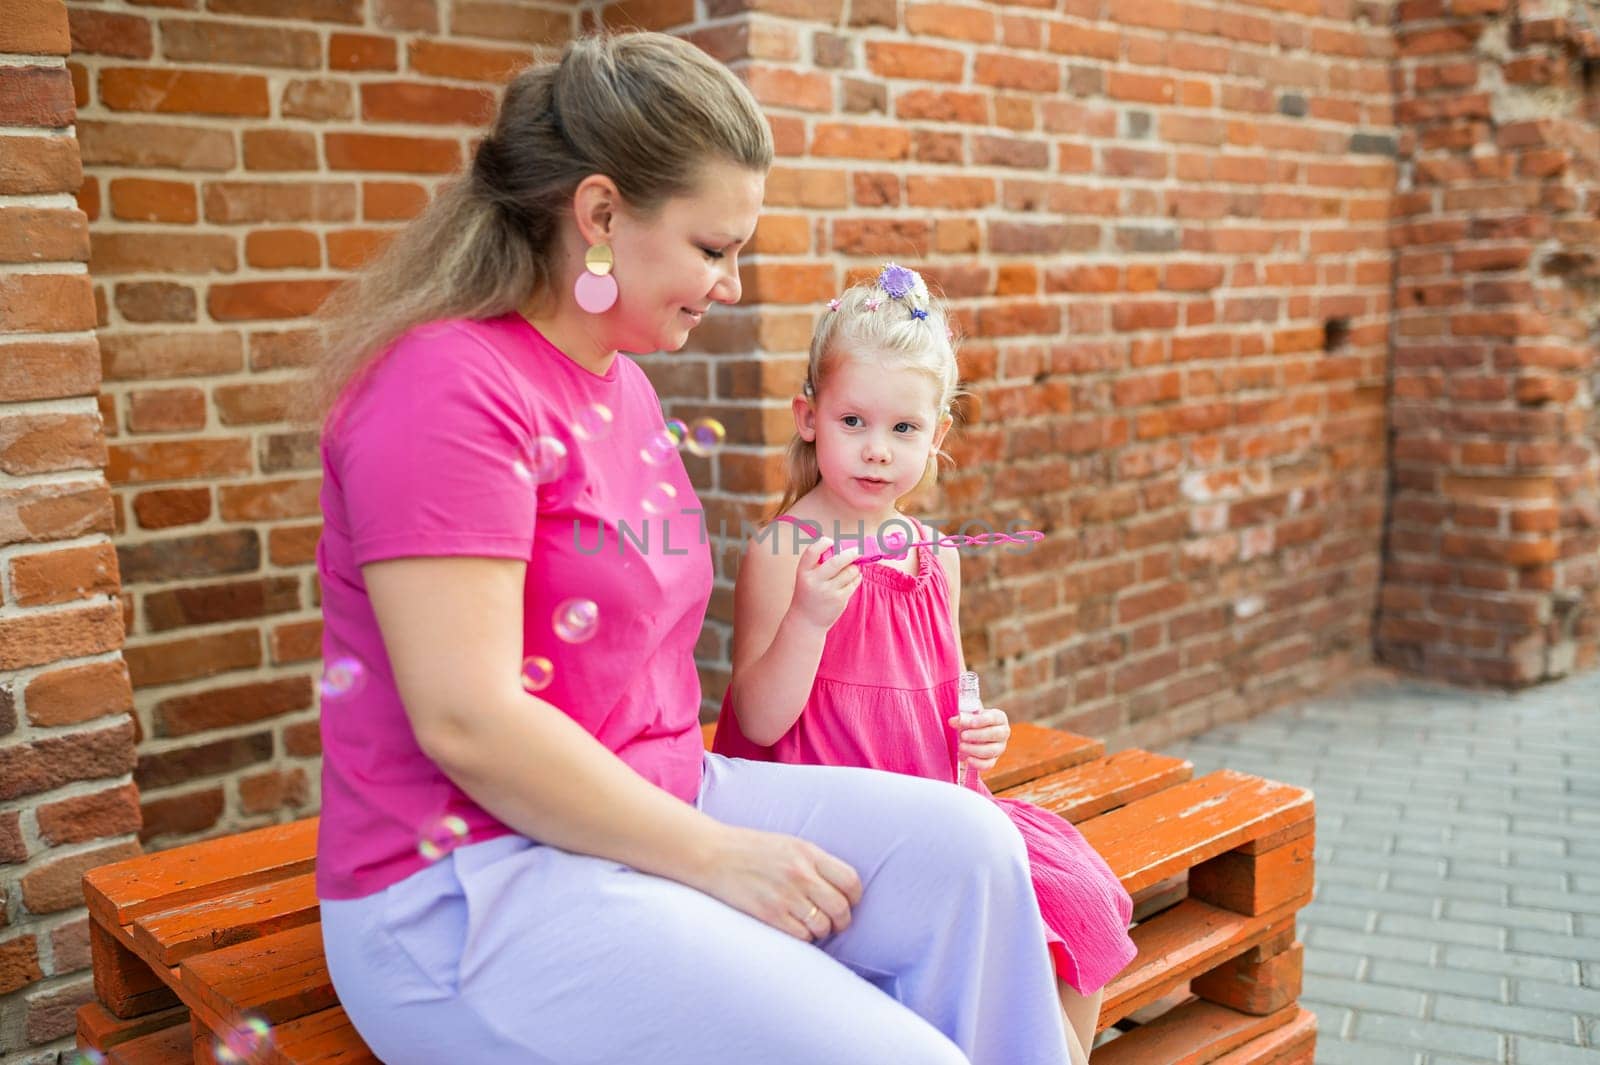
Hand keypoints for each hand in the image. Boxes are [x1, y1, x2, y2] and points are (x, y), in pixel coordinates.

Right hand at [691, 824, 862, 942]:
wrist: (713, 854)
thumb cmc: (752, 849)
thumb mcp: (790, 844)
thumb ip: (815, 862)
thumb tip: (842, 887)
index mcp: (808, 853)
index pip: (850, 881)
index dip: (854, 897)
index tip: (848, 902)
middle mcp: (800, 874)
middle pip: (840, 907)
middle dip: (842, 920)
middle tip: (835, 922)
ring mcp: (785, 895)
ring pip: (823, 926)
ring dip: (822, 931)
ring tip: (812, 925)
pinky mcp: (769, 914)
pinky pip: (802, 936)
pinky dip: (804, 937)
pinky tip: (795, 929)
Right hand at [787, 537, 861, 631]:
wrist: (806, 620)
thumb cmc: (809, 593)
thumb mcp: (807, 576)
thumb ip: (819, 563)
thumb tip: (844, 547)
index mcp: (803, 571)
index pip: (813, 551)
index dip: (824, 543)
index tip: (832, 542)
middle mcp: (815, 580)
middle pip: (837, 561)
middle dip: (851, 553)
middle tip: (857, 551)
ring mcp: (828, 591)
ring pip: (850, 571)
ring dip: (855, 567)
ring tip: (852, 568)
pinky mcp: (839, 599)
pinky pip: (854, 582)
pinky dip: (857, 577)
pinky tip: (853, 578)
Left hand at [947, 707, 1010, 773]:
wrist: (971, 734)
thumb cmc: (971, 721)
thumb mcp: (968, 716)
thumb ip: (962, 718)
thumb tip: (952, 721)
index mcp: (999, 718)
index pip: (994, 718)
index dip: (983, 720)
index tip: (971, 723)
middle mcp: (1003, 733)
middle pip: (996, 734)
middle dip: (978, 735)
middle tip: (963, 735)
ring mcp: (999, 748)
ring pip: (992, 750)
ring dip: (975, 749)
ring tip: (961, 747)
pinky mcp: (993, 760)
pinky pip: (988, 764)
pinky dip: (978, 763)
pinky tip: (967, 759)